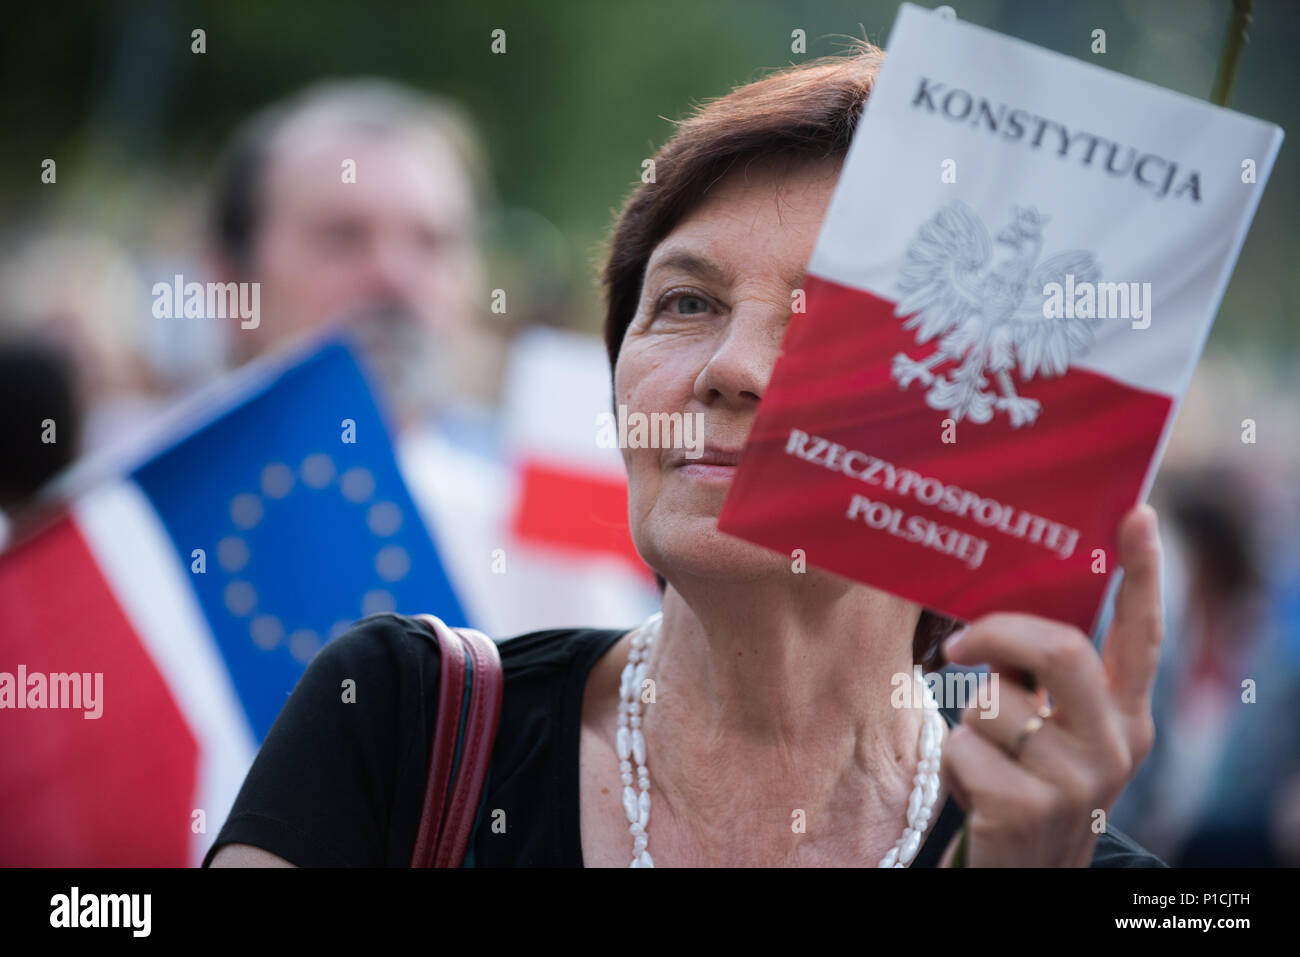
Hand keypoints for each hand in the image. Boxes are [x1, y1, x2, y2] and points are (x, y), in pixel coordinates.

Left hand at [938, 504, 1162, 866]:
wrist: (1023, 877)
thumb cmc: (1024, 786)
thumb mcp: (1052, 733)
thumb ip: (1043, 680)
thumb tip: (997, 624)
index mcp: (1126, 718)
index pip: (1141, 636)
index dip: (1142, 574)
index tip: (1137, 515)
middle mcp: (1115, 746)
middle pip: (1061, 649)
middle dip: (999, 635)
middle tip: (959, 643)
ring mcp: (1076, 781)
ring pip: (993, 701)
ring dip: (968, 721)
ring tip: (986, 759)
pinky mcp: (1027, 808)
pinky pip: (963, 745)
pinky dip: (953, 763)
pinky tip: (976, 794)